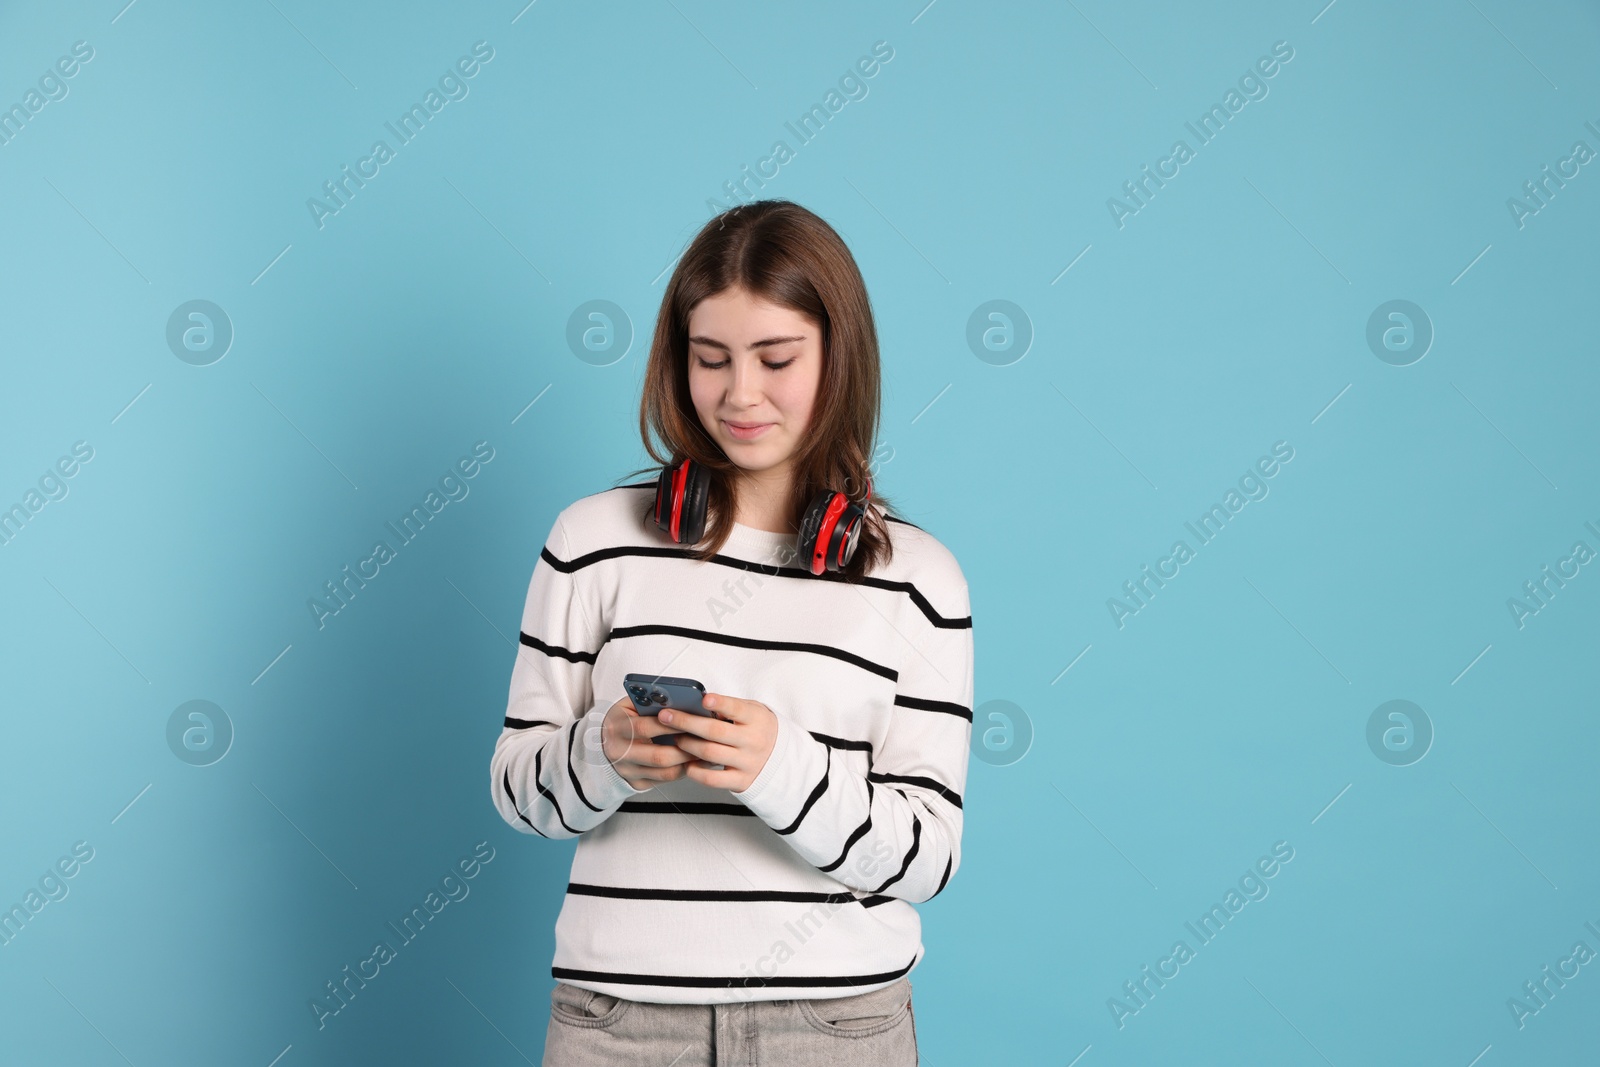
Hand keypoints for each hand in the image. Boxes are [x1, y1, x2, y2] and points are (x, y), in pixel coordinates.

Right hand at [600, 696, 695, 790]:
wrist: (603, 744)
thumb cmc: (623, 720)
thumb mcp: (629, 706)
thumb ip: (649, 702)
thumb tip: (678, 700)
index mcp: (617, 728)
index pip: (644, 727)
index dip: (669, 725)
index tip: (690, 720)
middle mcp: (619, 752)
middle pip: (657, 756)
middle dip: (685, 749)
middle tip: (703, 741)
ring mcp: (628, 771)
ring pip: (664, 772)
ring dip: (687, 762)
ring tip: (703, 752)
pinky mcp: (637, 783)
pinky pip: (664, 780)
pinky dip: (682, 771)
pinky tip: (693, 762)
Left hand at [658, 692, 777, 792]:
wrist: (781, 759)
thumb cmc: (758, 729)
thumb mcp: (752, 712)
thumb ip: (731, 707)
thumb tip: (700, 704)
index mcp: (757, 719)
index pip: (738, 709)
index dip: (721, 704)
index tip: (705, 700)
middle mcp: (753, 741)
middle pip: (715, 731)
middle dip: (686, 722)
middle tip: (666, 717)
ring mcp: (747, 762)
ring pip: (710, 753)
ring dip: (687, 745)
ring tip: (676, 738)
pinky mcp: (741, 781)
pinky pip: (713, 779)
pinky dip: (696, 772)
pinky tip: (686, 763)